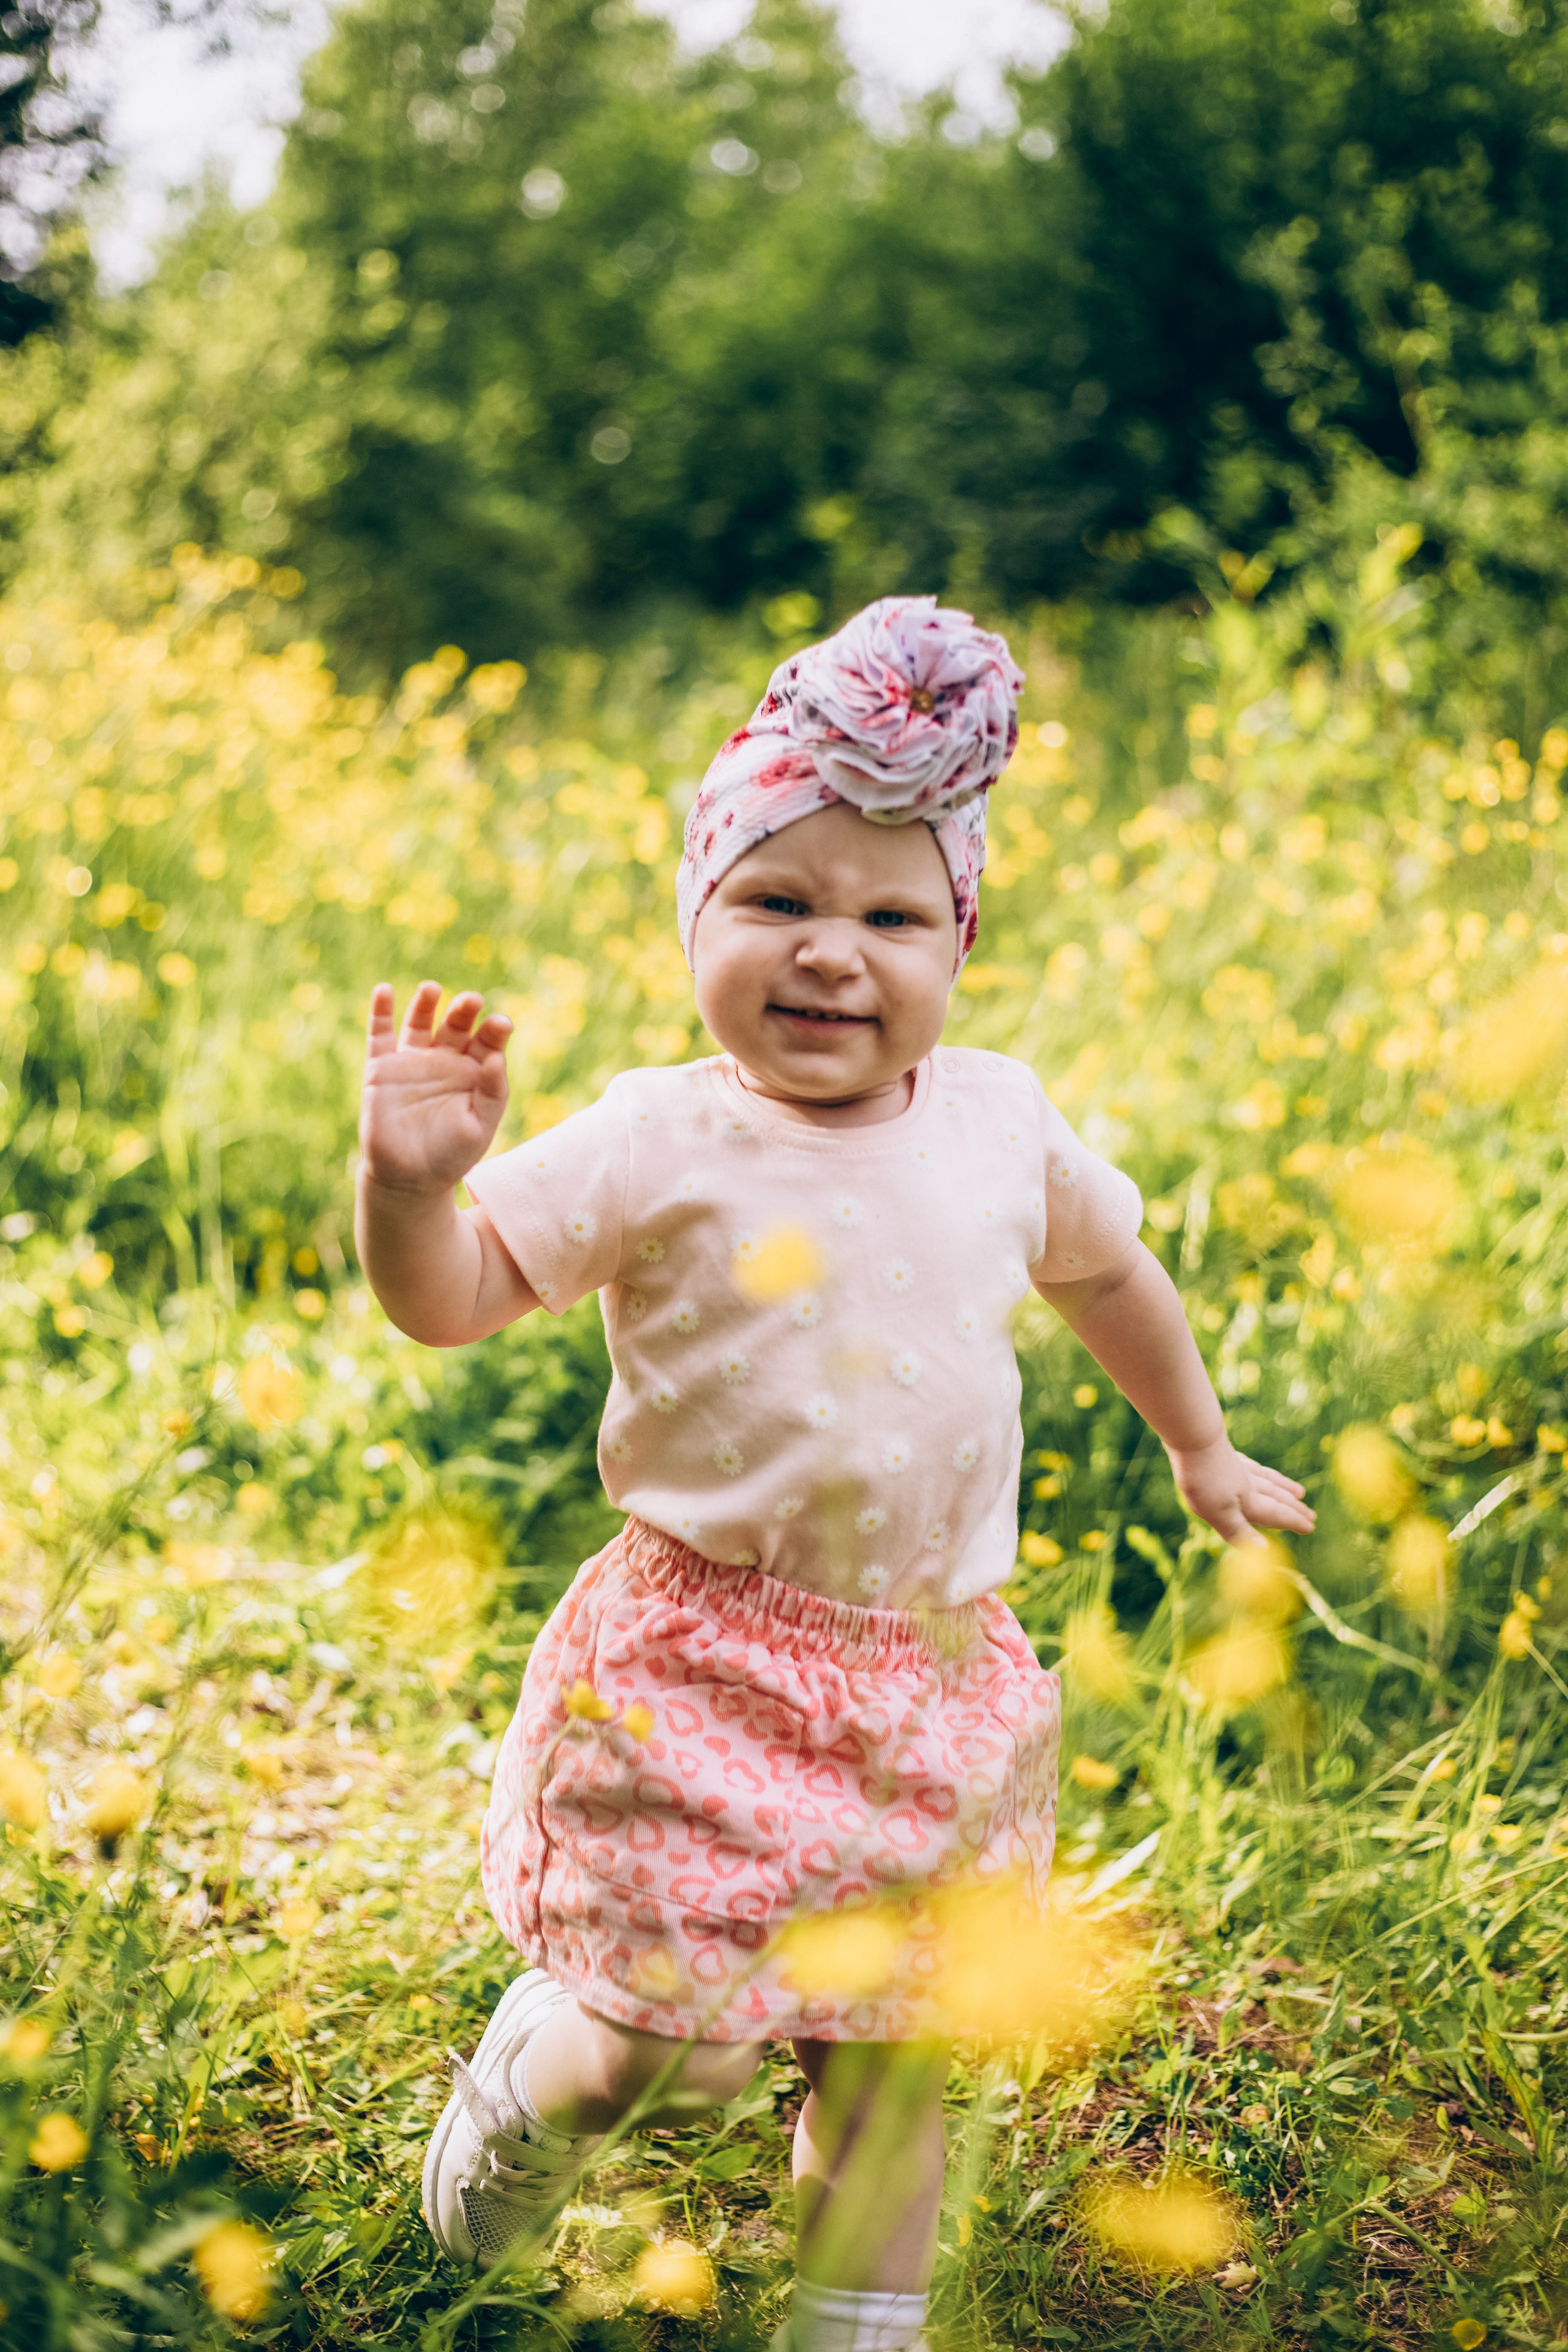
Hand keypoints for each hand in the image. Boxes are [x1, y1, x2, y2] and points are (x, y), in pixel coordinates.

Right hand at [360, 981, 511, 1192]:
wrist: (408, 1179)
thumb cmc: (450, 1155)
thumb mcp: (479, 1127)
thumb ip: (491, 1093)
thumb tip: (496, 1057)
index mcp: (473, 1072)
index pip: (487, 1041)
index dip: (494, 1030)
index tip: (501, 1024)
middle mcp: (445, 1060)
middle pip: (456, 1025)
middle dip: (463, 1011)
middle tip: (471, 1000)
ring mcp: (412, 1061)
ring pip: (419, 1022)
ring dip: (425, 1003)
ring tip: (431, 988)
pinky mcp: (382, 1069)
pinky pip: (379, 1035)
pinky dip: (379, 1011)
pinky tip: (383, 990)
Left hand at [1166, 1433, 1315, 1546]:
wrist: (1193, 1439)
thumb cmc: (1204, 1481)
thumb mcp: (1219, 1513)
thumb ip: (1241, 1532)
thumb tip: (1264, 1551)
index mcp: (1249, 1501)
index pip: (1276, 1514)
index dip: (1293, 1522)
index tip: (1310, 1527)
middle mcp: (1249, 1484)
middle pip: (1276, 1497)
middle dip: (1294, 1508)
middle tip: (1311, 1515)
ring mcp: (1239, 1468)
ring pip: (1268, 1481)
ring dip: (1284, 1488)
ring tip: (1299, 1492)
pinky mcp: (1226, 1455)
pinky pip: (1253, 1467)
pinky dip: (1263, 1472)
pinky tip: (1259, 1470)